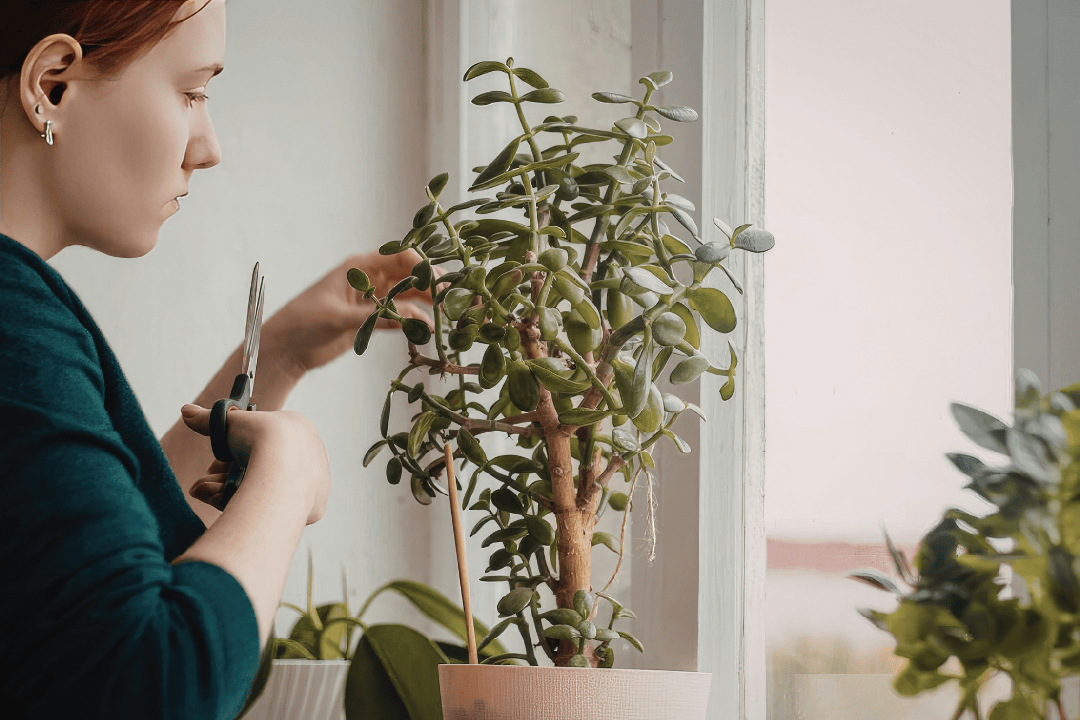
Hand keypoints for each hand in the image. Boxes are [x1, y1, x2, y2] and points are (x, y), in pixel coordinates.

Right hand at [180, 403, 330, 524]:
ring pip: (265, 489)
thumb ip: (208, 419)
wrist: (283, 468)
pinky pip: (276, 508)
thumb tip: (186, 411)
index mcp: (299, 430)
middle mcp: (310, 456)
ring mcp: (313, 483)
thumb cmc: (262, 438)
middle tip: (204, 484)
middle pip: (261, 470)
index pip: (261, 445)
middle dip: (226, 478)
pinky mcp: (313, 507)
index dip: (232, 455)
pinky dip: (247, 507)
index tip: (215, 464)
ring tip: (204, 494)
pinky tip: (222, 505)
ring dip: (228, 492)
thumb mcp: (229, 422)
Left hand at [262, 250, 438, 376]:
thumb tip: (414, 318)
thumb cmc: (303, 323)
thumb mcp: (340, 317)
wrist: (285, 349)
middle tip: (451, 298)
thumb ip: (376, 316)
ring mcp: (371, 299)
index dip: (421, 266)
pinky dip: (414, 321)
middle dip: (431, 284)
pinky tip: (427, 330)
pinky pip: (400, 315)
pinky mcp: (371, 319)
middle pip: (408, 275)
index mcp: (358, 267)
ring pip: (408, 295)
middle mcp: (368, 279)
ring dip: (426, 304)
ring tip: (444, 317)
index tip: (437, 282)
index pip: (399, 256)